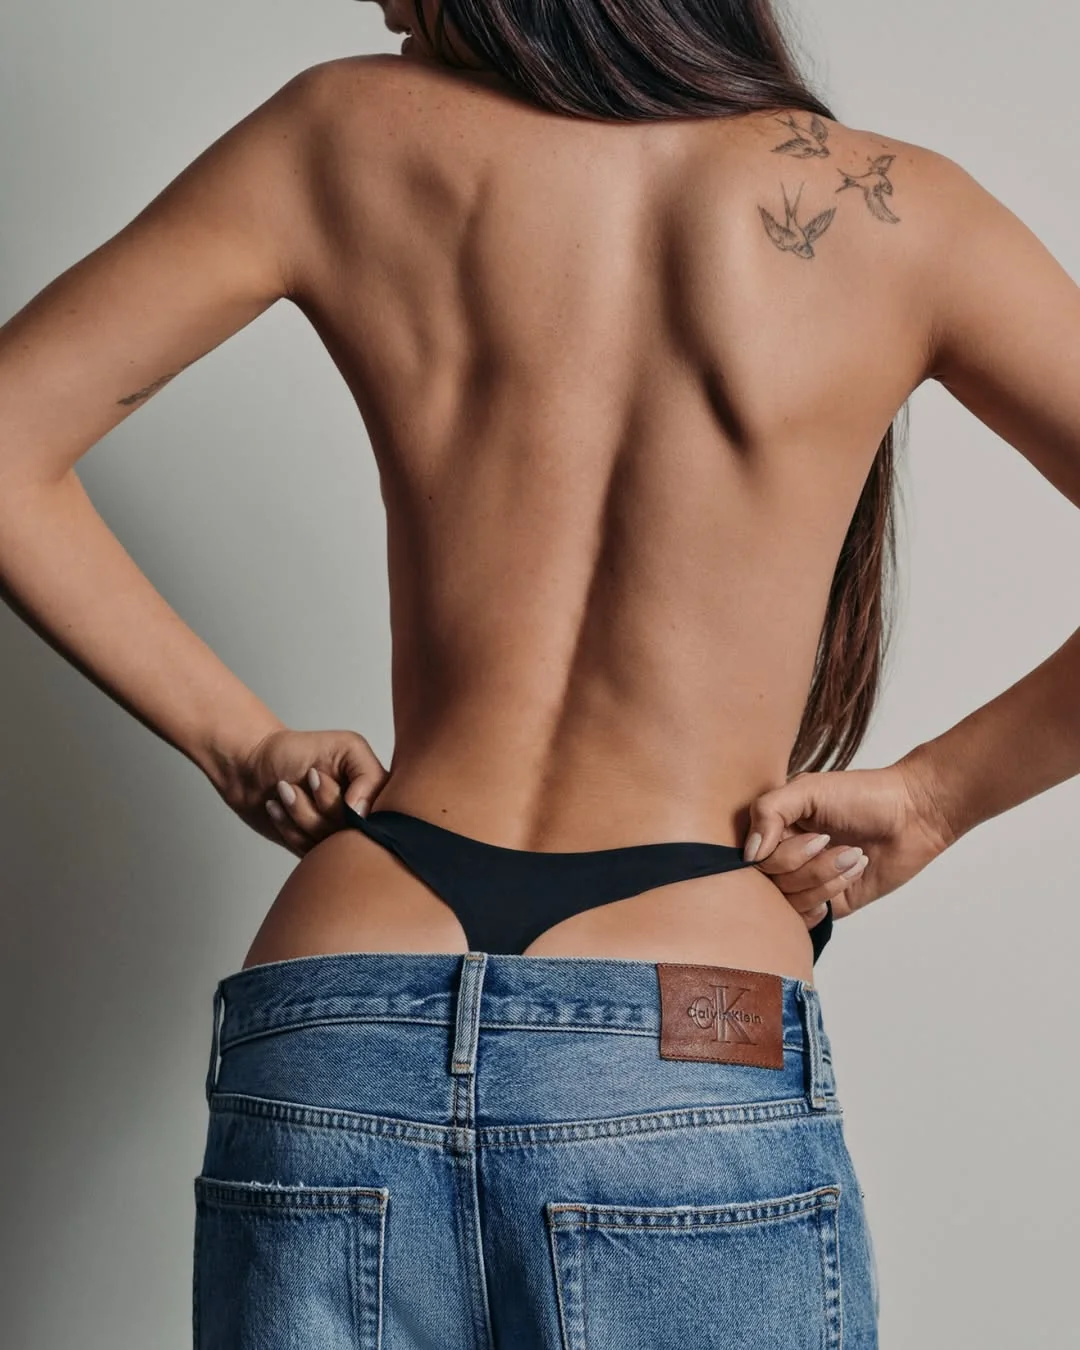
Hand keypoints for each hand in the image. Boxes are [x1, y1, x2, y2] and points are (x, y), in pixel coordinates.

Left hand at [214, 726, 389, 856]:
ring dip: (300, 812)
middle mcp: (363, 820)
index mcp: (378, 795)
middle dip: (322, 804)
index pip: (386, 816)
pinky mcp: (313, 853)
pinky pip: (306, 852)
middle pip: (355, 833)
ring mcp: (337, 839)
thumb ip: (369, 775)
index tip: (319, 777)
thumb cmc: (298, 750)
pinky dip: (287, 826)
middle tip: (306, 777)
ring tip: (285, 788)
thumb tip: (363, 814)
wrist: (254, 765)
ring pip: (328, 844)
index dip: (354, 803)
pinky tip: (277, 806)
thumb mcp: (346, 746)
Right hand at [743, 758, 953, 928]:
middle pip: (769, 883)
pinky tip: (850, 876)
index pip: (750, 858)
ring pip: (789, 902)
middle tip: (834, 841)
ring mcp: (804, 881)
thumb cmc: (862, 794)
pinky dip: (828, 898)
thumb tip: (750, 855)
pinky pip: (807, 919)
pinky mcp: (827, 904)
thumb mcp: (808, 789)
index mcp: (774, 828)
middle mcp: (783, 855)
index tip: (817, 836)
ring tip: (853, 856)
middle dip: (808, 865)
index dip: (780, 854)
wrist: (913, 814)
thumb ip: (768, 811)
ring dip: (826, 878)